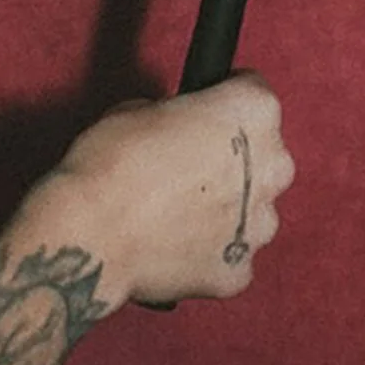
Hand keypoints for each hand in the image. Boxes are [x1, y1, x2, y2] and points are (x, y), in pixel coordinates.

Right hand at [26, 75, 295, 307]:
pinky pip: (232, 256)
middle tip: (189, 166)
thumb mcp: (143, 107)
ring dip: (226, 209)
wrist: (93, 232)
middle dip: (235, 160)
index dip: (223, 101)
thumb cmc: (113, 161)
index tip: (206, 113)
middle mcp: (271, 166)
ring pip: (253, 210)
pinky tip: (173, 246)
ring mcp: (258, 225)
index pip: (254, 94)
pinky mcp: (239, 271)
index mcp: (253, 111)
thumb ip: (182, 116)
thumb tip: (182, 132)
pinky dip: (210, 253)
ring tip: (177, 212)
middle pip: (265, 155)